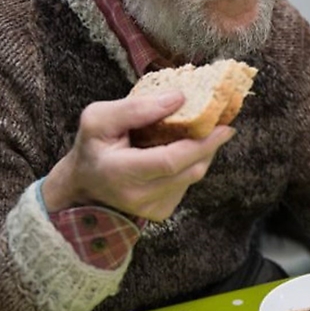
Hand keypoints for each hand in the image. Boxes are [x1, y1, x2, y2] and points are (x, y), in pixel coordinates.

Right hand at [43, 91, 233, 220]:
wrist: (84, 186)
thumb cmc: (92, 147)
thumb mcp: (98, 119)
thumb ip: (136, 108)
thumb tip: (179, 98)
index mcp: (119, 172)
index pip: (170, 161)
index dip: (201, 144)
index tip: (224, 126)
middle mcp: (137, 197)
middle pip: (189, 170)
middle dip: (210, 145)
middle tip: (224, 124)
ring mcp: (151, 209)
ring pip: (192, 177)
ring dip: (203, 153)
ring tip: (205, 132)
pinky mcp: (161, 212)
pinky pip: (186, 184)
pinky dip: (191, 164)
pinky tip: (185, 151)